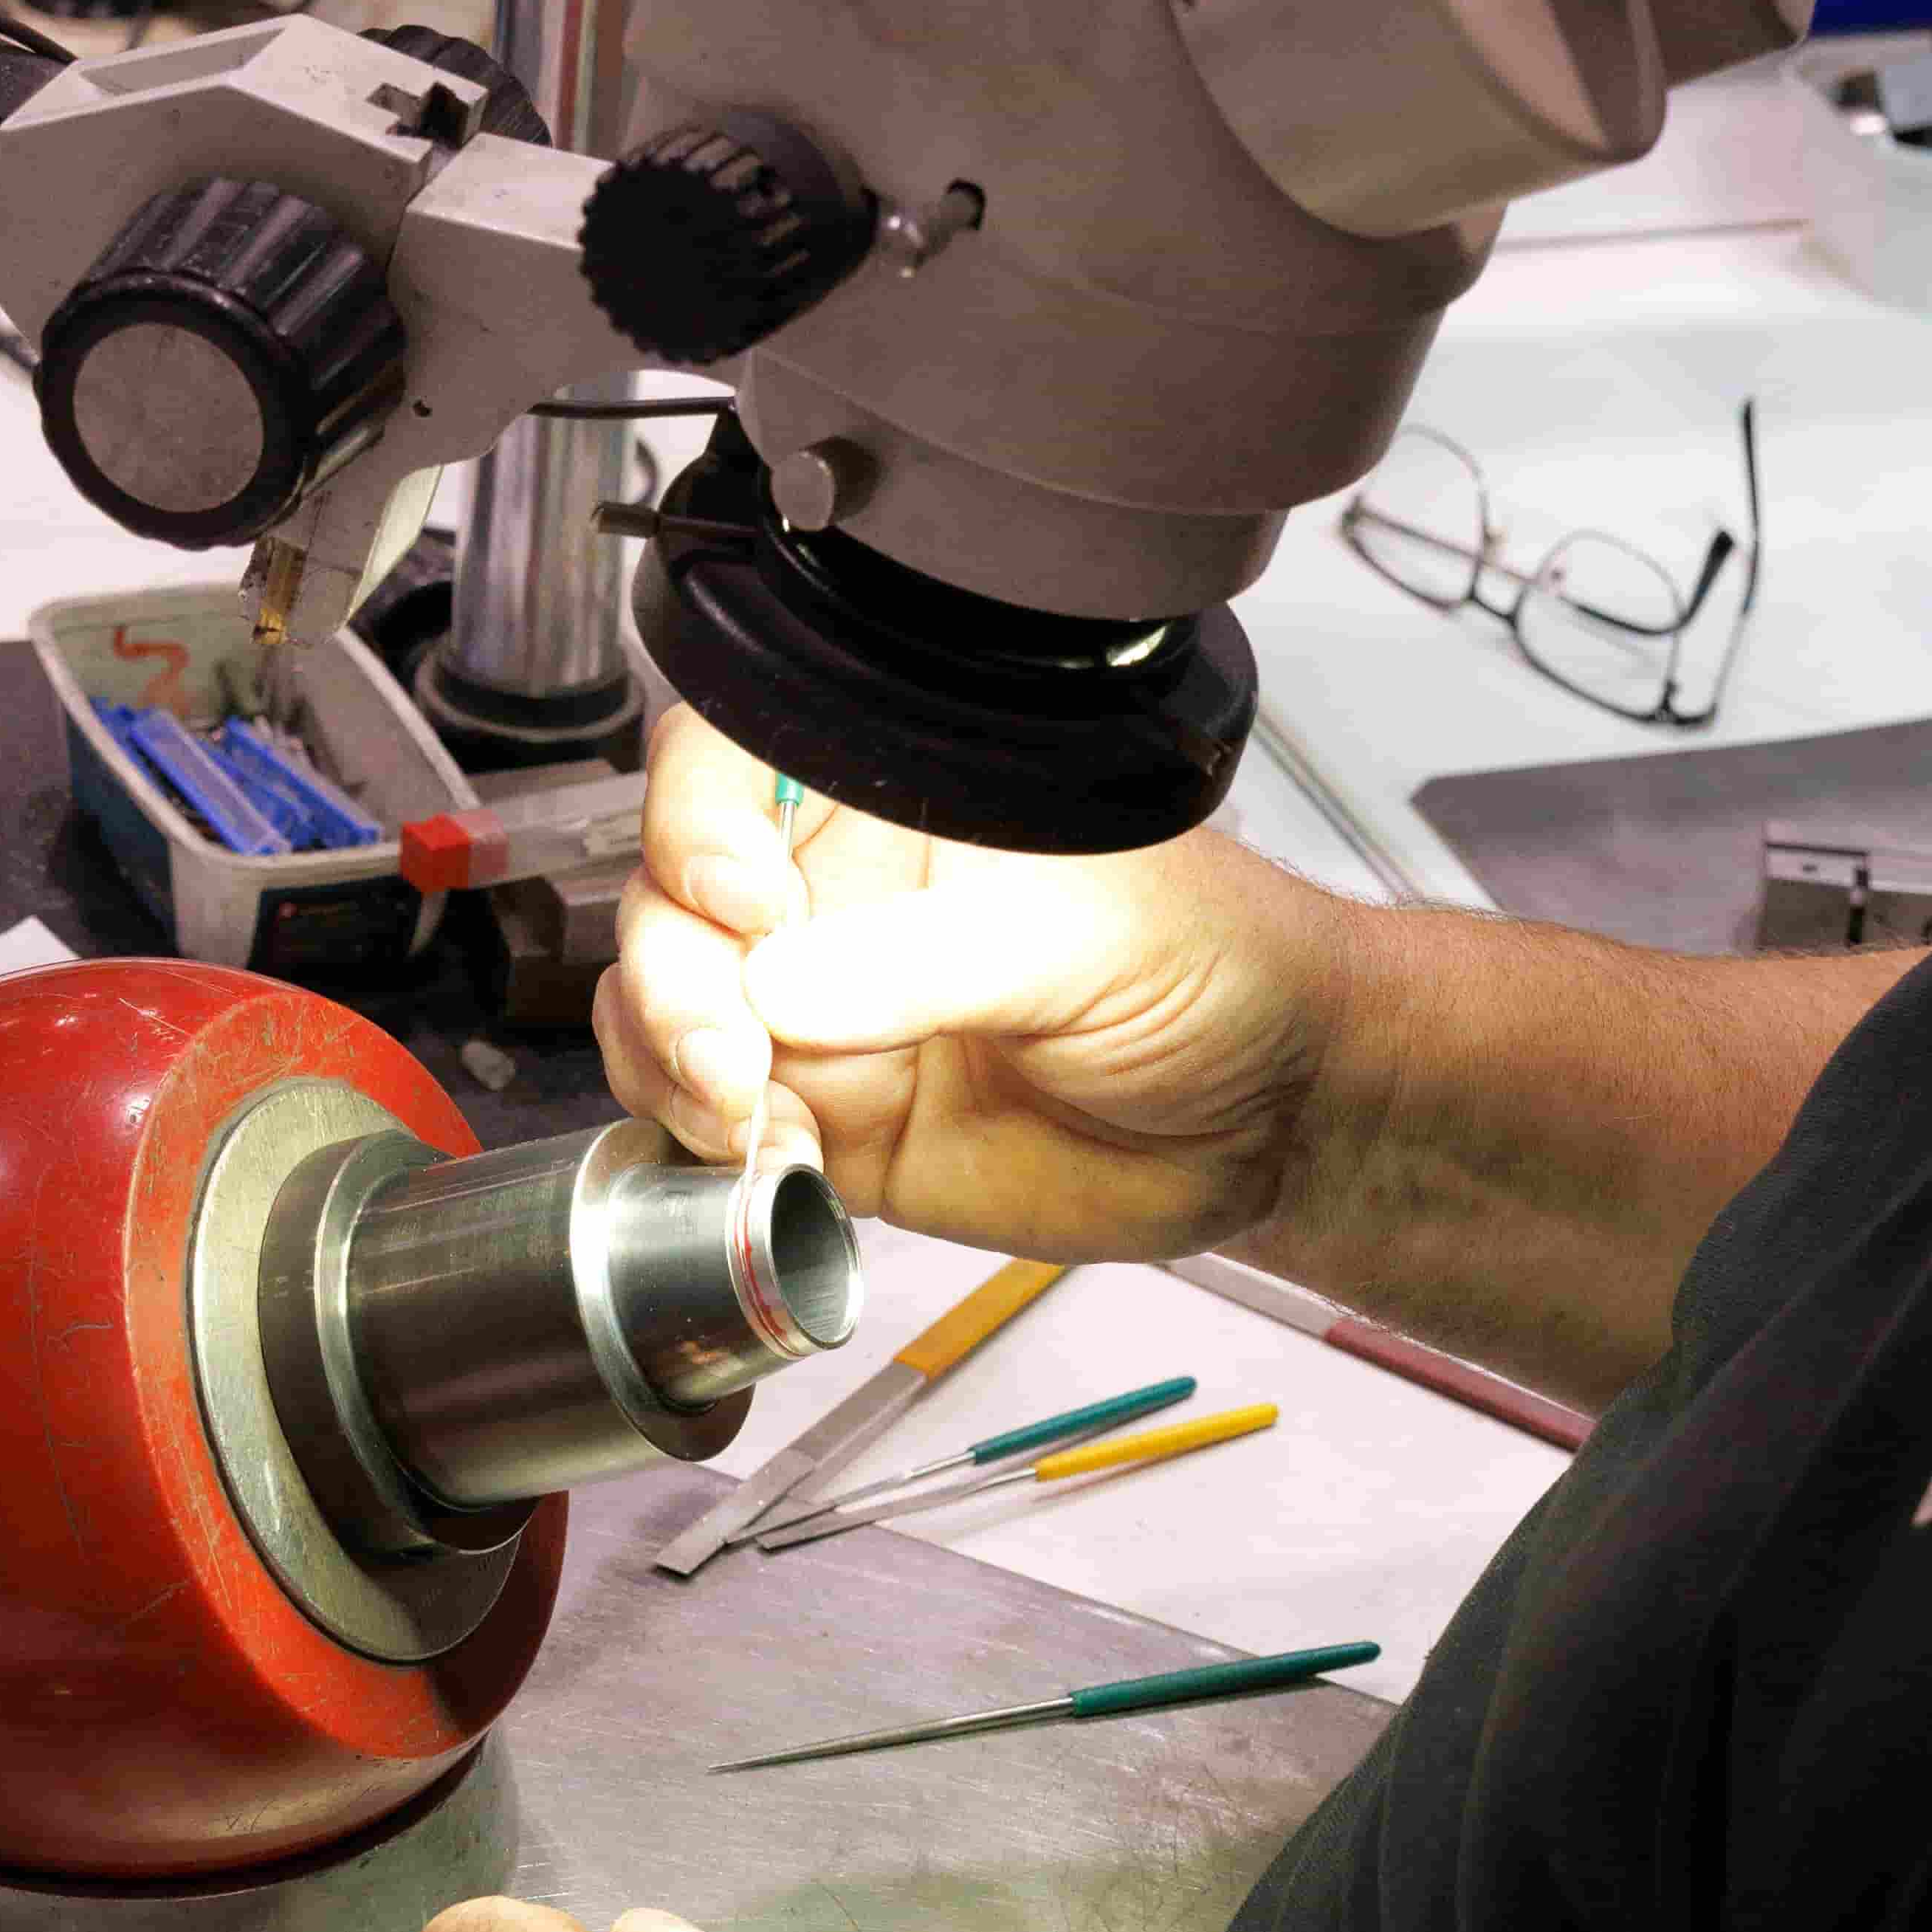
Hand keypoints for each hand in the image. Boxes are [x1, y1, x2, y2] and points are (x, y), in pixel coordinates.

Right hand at [595, 707, 1361, 1258]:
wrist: (1271, 1117)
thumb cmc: (1212, 970)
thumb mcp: (1080, 940)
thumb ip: (923, 963)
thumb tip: (773, 990)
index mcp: (888, 802)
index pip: (731, 765)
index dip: (699, 821)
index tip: (746, 900)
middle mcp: (833, 897)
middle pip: (669, 901)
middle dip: (674, 977)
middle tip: (737, 1054)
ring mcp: (819, 1012)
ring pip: (661, 1013)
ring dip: (672, 1065)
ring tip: (755, 1119)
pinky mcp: (828, 1120)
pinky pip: (709, 1124)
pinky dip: (706, 1147)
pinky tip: (776, 1165)